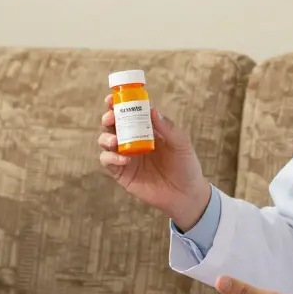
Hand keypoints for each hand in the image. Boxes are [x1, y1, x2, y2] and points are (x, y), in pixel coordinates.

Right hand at [98, 96, 210, 228]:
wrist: (186, 195)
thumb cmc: (186, 166)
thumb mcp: (181, 144)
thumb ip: (167, 127)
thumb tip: (152, 110)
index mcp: (146, 129)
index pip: (129, 112)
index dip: (118, 104)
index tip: (112, 98)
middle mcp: (132, 140)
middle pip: (113, 125)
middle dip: (108, 118)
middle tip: (110, 118)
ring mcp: (126, 156)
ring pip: (106, 142)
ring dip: (106, 138)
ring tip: (115, 141)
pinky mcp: (122, 173)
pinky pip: (108, 162)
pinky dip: (111, 158)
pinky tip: (124, 159)